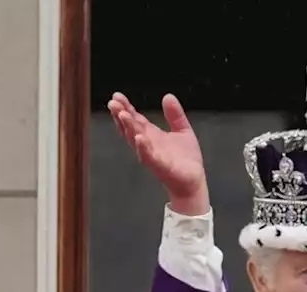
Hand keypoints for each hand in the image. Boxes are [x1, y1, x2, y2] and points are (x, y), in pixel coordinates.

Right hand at [107, 92, 208, 213]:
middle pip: (130, 128)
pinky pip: (149, 157)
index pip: (134, 118)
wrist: (194, 181)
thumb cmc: (186, 159)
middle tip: (113, 103)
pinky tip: (140, 138)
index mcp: (150, 134)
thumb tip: (168, 96)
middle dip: (121, 115)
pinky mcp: (160, 167)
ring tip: (123, 115)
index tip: (117, 95)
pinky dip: (143, 148)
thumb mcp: (182, 130)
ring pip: (136, 140)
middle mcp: (147, 144)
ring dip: (129, 128)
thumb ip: (175, 115)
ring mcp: (151, 156)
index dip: (125, 107)